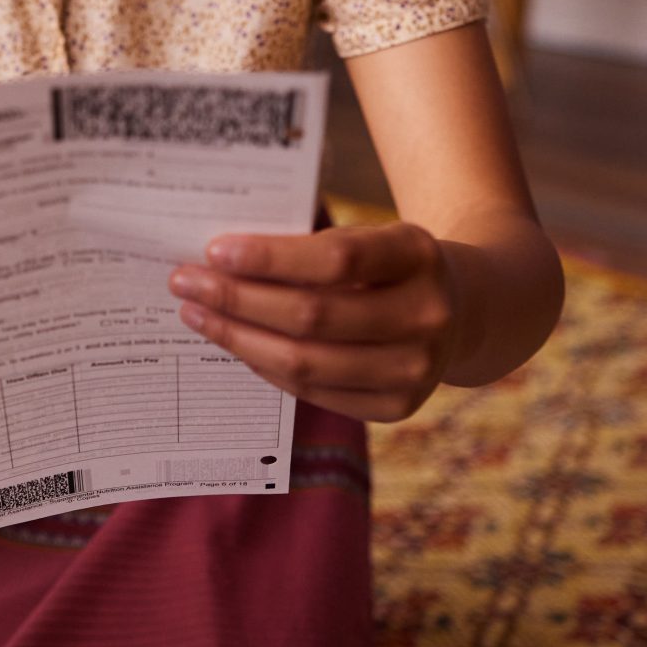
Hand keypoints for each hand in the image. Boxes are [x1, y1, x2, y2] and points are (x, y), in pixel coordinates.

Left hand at [169, 222, 457, 422]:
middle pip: (313, 316)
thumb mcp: (371, 237)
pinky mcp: (397, 408)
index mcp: (418, 254)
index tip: (215, 250)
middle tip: (184, 283)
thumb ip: (312, 248)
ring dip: (239, 339)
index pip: (336, 259)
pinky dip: (266, 368)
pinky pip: (314, 392)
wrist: (463, 310)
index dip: (271, 258)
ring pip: (307, 363)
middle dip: (238, 300)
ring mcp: (416, 370)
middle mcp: (427, 315)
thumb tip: (220, 265)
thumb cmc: (389, 265)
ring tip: (197, 316)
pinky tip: (236, 345)